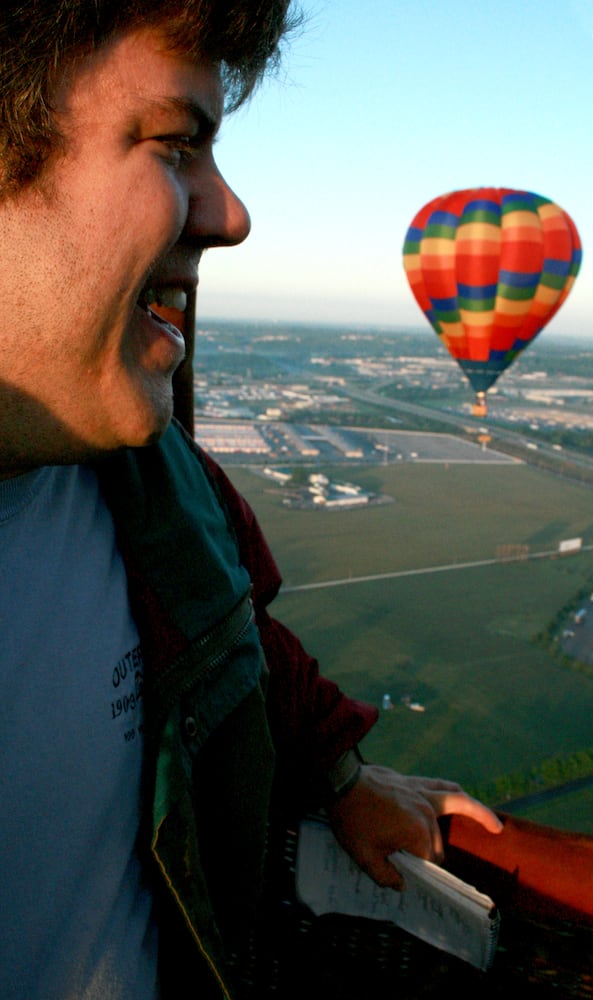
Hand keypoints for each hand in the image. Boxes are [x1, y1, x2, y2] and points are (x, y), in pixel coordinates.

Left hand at [328, 764, 502, 888]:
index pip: (428, 862)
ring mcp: (425, 794)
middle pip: (437, 843)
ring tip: (496, 827)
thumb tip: (402, 885)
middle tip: (409, 862)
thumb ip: (385, 876)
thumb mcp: (363, 856)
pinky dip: (458, 793)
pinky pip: (444, 787)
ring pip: (459, 805)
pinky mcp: (417, 782)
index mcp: (418, 834)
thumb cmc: (352, 819)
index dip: (418, 870)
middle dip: (428, 855)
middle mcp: (428, 813)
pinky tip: (464, 796)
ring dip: (478, 815)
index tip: (405, 874)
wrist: (341, 781)